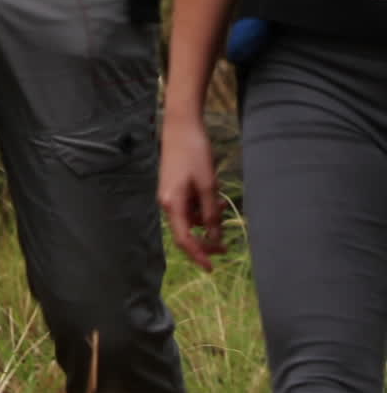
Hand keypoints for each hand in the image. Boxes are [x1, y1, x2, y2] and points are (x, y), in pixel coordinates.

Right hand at [158, 115, 224, 271]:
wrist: (181, 125)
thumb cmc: (194, 152)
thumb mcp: (207, 184)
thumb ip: (211, 212)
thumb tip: (215, 237)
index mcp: (172, 203)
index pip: (184, 240)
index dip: (198, 255)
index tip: (212, 267)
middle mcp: (167, 202)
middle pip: (186, 231)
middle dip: (206, 238)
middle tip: (225, 245)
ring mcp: (170, 194)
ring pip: (190, 218)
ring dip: (206, 219)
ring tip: (223, 205)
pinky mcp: (174, 186)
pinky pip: (189, 205)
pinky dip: (202, 207)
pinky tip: (215, 197)